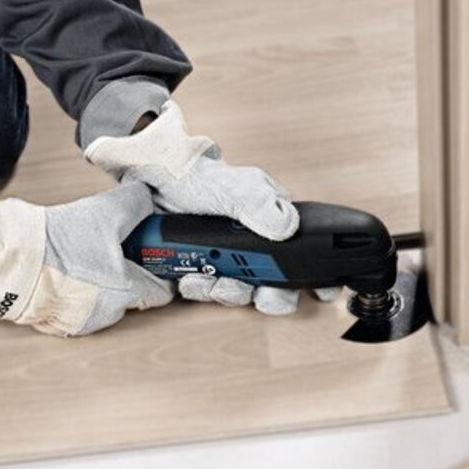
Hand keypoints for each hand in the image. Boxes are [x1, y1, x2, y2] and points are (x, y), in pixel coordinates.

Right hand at [0, 182, 173, 335]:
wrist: (8, 258)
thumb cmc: (58, 242)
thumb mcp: (107, 211)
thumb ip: (136, 202)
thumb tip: (148, 198)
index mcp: (126, 292)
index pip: (162, 292)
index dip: (162, 271)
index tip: (157, 257)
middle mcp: (107, 314)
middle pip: (134, 295)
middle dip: (130, 273)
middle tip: (119, 250)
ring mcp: (82, 321)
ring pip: (106, 300)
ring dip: (104, 281)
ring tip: (88, 255)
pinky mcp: (57, 321)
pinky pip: (79, 305)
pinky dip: (80, 290)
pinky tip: (69, 268)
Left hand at [85, 101, 338, 313]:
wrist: (146, 178)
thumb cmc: (191, 174)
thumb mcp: (229, 185)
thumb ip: (257, 203)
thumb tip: (287, 225)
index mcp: (270, 223)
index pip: (302, 254)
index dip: (314, 277)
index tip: (321, 294)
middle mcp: (253, 245)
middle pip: (275, 284)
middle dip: (265, 294)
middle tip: (255, 292)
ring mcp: (226, 258)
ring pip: (240, 292)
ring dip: (228, 292)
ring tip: (211, 279)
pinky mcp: (201, 268)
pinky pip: (208, 291)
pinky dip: (200, 288)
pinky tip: (190, 278)